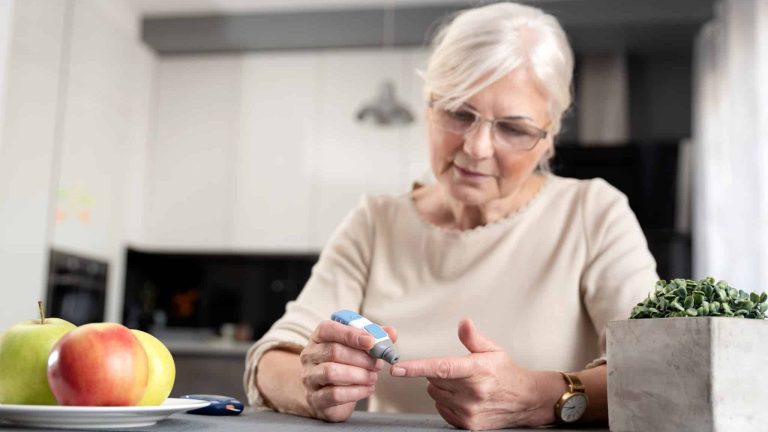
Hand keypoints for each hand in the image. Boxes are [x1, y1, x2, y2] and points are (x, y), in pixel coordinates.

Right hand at [299, 320, 396, 421]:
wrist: (325, 393)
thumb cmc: (343, 364)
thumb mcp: (356, 348)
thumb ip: (374, 337)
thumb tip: (391, 332)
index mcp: (319, 337)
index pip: (329, 329)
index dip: (351, 334)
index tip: (371, 341)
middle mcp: (310, 355)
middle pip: (333, 351)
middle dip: (361, 358)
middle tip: (378, 364)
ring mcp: (309, 377)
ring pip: (331, 372)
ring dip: (358, 374)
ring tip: (373, 377)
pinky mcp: (315, 398)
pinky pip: (334, 394)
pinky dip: (356, 392)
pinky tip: (368, 389)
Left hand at [390, 319, 553, 429]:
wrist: (526, 400)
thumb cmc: (507, 374)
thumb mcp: (493, 350)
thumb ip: (473, 338)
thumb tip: (463, 323)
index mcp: (477, 370)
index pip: (441, 368)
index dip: (416, 368)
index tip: (398, 368)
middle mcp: (473, 393)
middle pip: (434, 380)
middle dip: (439, 373)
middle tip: (458, 371)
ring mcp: (470, 411)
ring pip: (435, 394)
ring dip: (442, 388)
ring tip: (463, 385)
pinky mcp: (468, 424)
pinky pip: (441, 409)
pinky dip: (446, 402)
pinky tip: (463, 398)